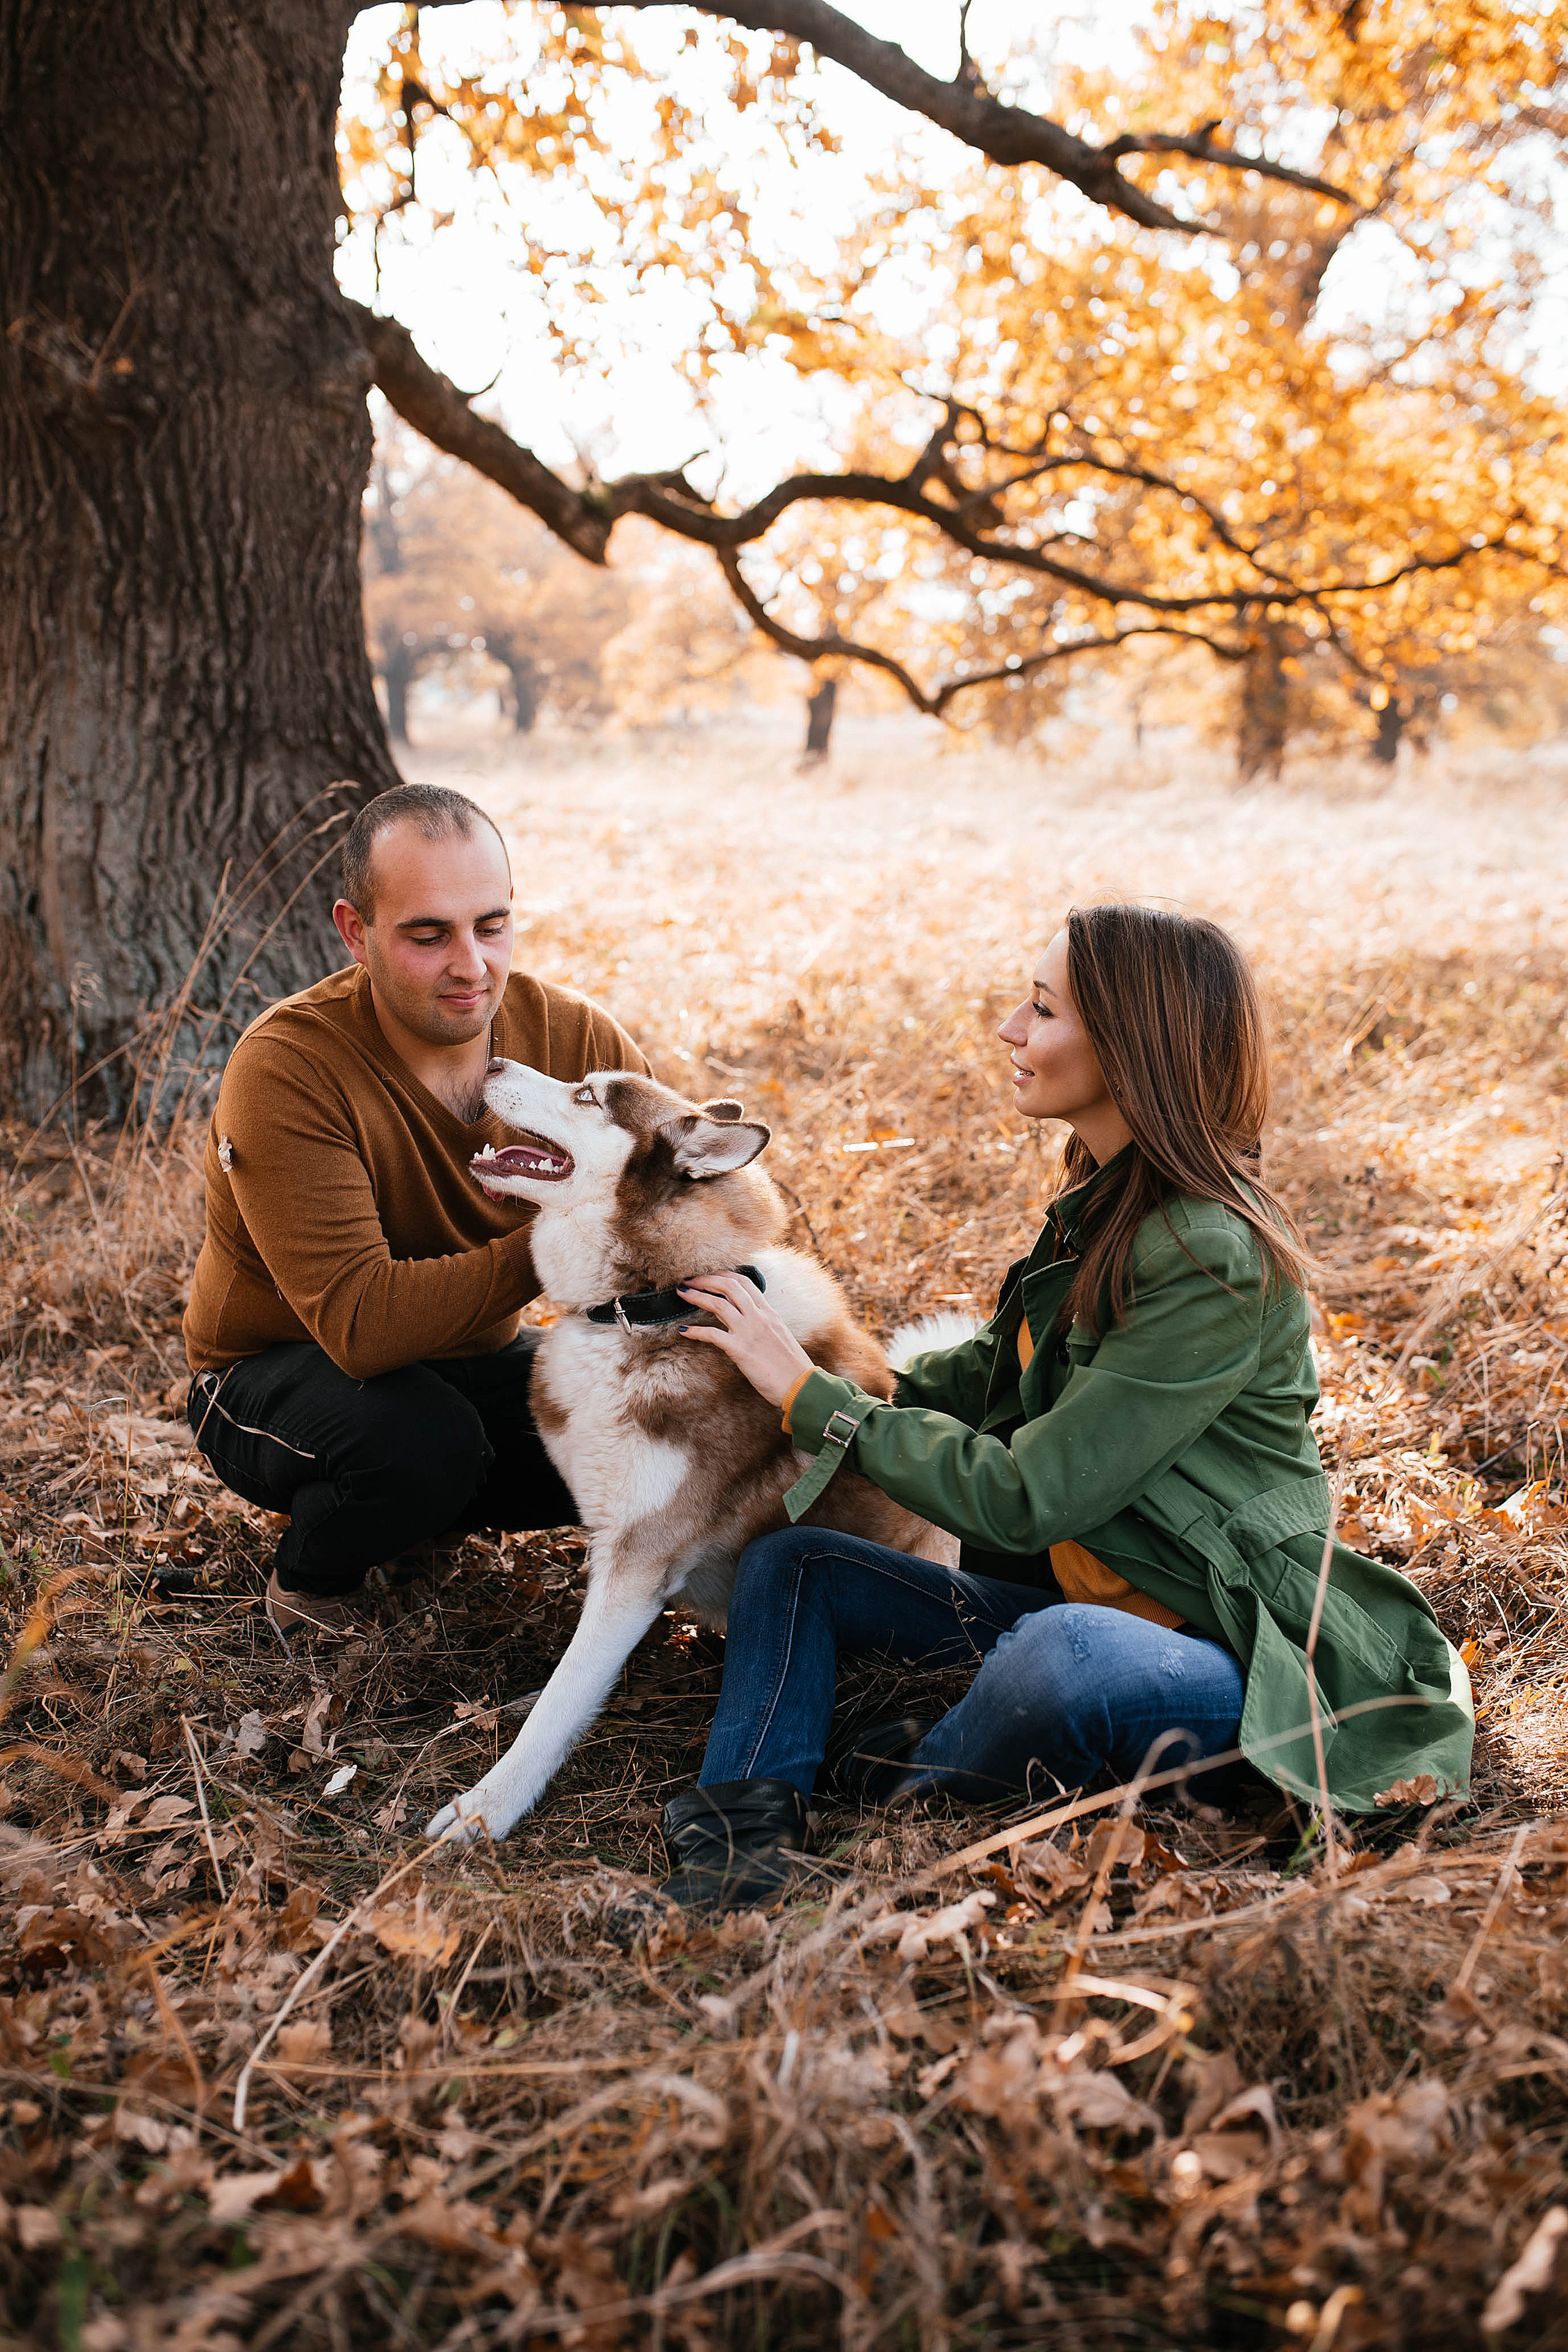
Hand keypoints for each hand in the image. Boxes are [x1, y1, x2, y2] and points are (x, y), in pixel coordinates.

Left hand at [679, 1271, 814, 1409]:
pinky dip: (695, 1331)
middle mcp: (758, 1317)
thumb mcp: (778, 1335)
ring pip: (718, 1304)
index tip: (709, 1275)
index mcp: (769, 1312)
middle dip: (706, 1279)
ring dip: (696, 1296)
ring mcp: (749, 1332)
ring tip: (682, 1294)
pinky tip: (683, 1331)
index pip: (744, 1282)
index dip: (723, 1274)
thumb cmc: (791, 1366)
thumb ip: (761, 1323)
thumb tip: (742, 1317)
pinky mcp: (740, 1350)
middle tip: (689, 1280)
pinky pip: (712, 1335)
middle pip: (729, 1286)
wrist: (801, 1385)